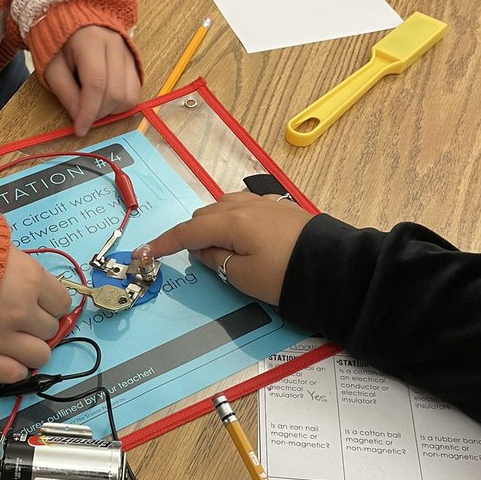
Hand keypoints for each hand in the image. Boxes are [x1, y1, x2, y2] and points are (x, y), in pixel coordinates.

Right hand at [0, 246, 71, 382]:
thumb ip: (17, 263)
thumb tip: (29, 276)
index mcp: (28, 279)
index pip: (63, 302)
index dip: (52, 300)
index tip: (43, 300)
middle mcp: (18, 312)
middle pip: (51, 329)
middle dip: (39, 322)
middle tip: (24, 315)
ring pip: (40, 355)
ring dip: (31, 346)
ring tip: (16, 337)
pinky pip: (12, 374)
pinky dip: (14, 367)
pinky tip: (5, 355)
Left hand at [44, 25, 140, 136]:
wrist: (74, 14)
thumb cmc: (59, 41)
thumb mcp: (51, 65)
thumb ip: (64, 91)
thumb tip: (79, 118)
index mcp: (91, 41)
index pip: (96, 83)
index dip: (88, 111)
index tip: (79, 129)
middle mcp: (116, 45)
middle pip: (115, 93)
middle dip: (98, 113)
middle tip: (82, 116)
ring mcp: (129, 52)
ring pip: (129, 95)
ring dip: (111, 110)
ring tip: (93, 105)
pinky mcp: (135, 61)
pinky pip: (134, 91)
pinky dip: (120, 103)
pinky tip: (104, 99)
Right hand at [149, 192, 311, 303]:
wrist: (334, 266)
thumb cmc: (285, 275)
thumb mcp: (243, 276)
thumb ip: (216, 260)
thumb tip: (203, 249)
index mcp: (230, 222)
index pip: (187, 232)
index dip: (164, 243)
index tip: (145, 251)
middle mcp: (243, 205)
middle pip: (204, 215)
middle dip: (193, 234)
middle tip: (200, 260)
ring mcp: (263, 203)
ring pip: (223, 207)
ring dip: (213, 224)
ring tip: (222, 249)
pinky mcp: (279, 207)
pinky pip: (244, 207)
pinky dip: (233, 219)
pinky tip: (243, 236)